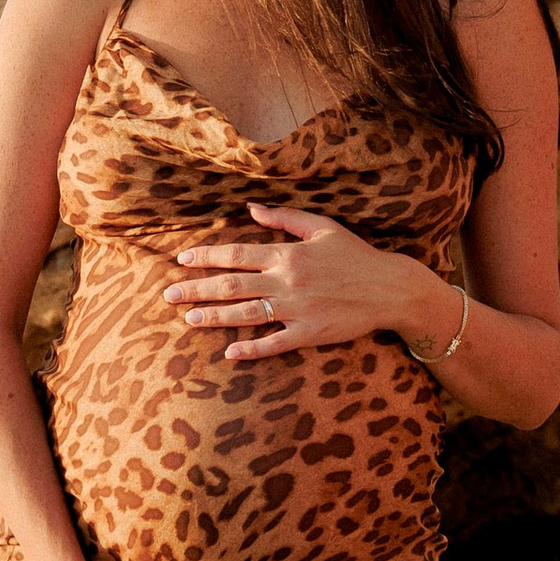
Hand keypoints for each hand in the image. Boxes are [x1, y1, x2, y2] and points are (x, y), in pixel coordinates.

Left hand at [164, 203, 443, 359]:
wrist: (391, 288)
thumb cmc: (356, 256)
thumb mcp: (323, 227)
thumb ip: (285, 218)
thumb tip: (252, 208)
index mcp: (287, 254)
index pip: (236, 254)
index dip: (206, 258)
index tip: (182, 261)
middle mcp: (287, 281)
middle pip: (232, 285)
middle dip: (197, 289)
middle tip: (169, 294)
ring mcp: (297, 309)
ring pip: (246, 314)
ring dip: (214, 317)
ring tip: (189, 319)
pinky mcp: (310, 333)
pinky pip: (275, 343)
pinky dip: (252, 348)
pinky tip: (230, 352)